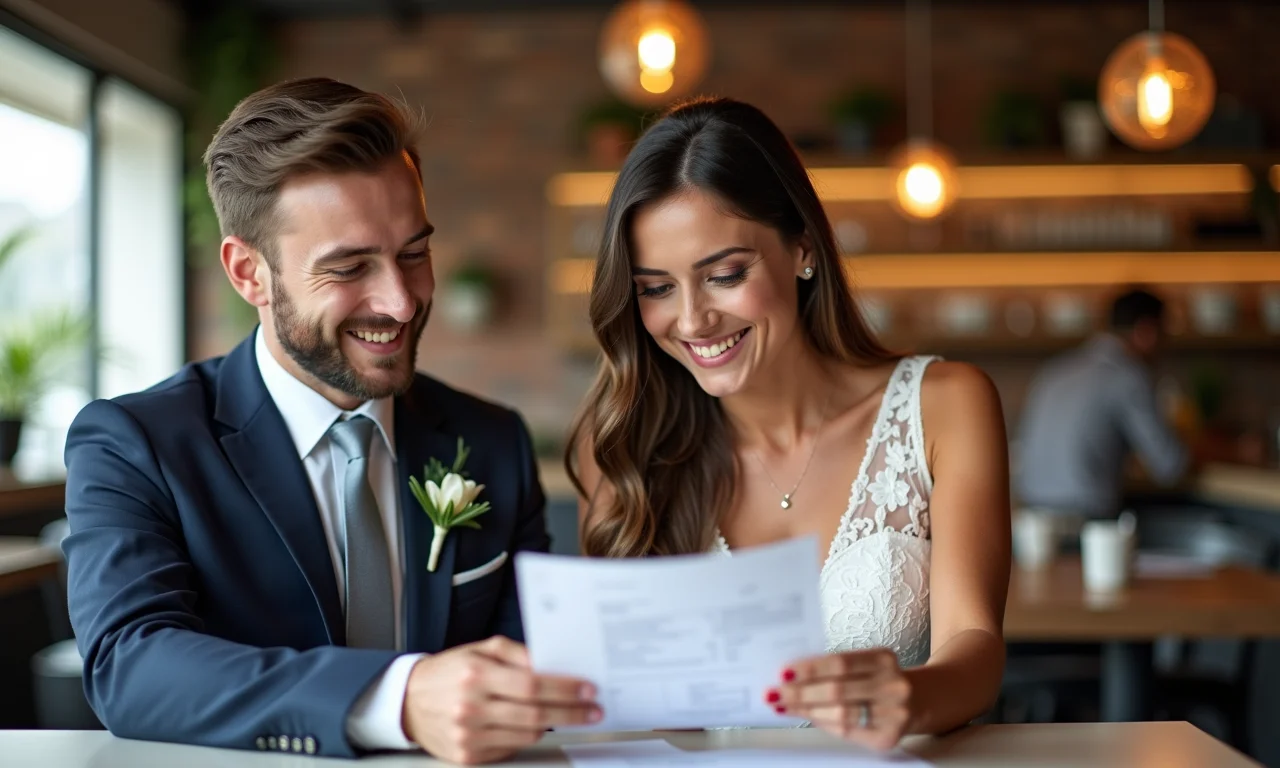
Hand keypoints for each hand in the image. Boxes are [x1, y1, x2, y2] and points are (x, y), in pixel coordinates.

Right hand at [401, 636, 600, 763]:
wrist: (408, 702)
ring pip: (526, 734)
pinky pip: (510, 748)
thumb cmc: (449, 671)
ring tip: (569, 715)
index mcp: (476, 676)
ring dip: (553, 725)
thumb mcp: (480, 650)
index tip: (588, 689)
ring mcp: (469, 736)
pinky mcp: (467, 756)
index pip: (532, 685)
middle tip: (593, 710)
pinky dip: (527, 736)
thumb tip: (552, 665)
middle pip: (535, 714)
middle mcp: (471, 708)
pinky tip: (535, 725)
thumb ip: (517, 655)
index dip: (565, 689)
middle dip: (571, 712)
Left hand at [767, 648, 911, 751]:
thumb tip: (792, 675)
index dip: (810, 668)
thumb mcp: (868, 664)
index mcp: (884, 659)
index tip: (784, 671)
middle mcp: (893, 686)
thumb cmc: (881, 679)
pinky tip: (807, 717)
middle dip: (800, 693)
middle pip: (837, 691)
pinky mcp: (889, 738)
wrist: (922, 700)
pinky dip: (823, 724)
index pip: (840, 662)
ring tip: (784, 706)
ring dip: (806, 711)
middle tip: (775, 692)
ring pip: (840, 715)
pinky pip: (847, 732)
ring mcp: (894, 714)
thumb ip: (837, 668)